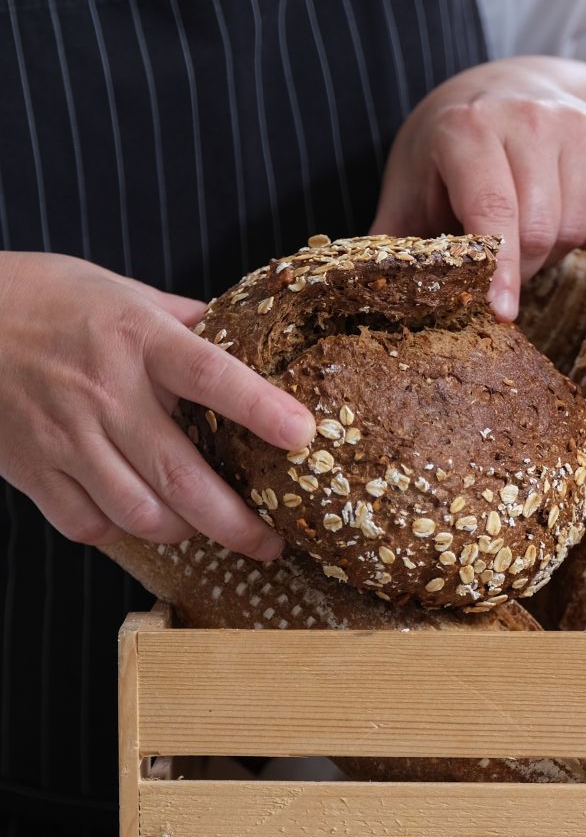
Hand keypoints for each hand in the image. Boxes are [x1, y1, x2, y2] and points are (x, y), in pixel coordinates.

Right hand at [0, 252, 315, 559]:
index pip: (211, 376)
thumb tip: (252, 342)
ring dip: (185, 531)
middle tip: (271, 543)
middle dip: (237, 522)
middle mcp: (104, 391)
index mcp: (138, 337)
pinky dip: (124, 531)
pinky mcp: (30, 468)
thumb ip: (189, 324)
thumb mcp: (126, 293)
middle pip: (182, 474)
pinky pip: (89, 524)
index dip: (261, 409)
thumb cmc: (49, 299)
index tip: (304, 436)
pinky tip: (143, 516)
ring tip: (209, 528)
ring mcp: (64, 435)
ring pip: (139, 512)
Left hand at [371, 57, 585, 319]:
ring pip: (576, 230)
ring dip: (553, 249)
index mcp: (467, 129)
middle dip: (519, 266)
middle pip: (540, 233)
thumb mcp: (411, 187)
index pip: (493, 210)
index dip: (499, 269)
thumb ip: (395, 243)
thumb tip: (364, 298)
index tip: (501, 312)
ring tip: (526, 224)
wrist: (513, 87)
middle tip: (497, 259)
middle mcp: (529, 117)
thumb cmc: (452, 152)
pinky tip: (564, 209)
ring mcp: (579, 124)